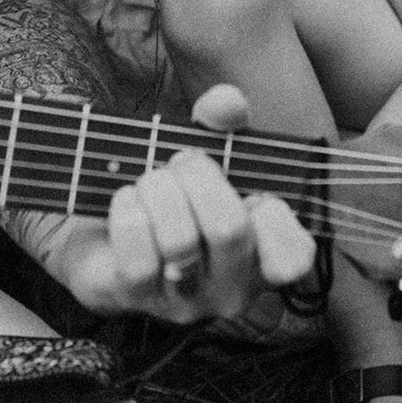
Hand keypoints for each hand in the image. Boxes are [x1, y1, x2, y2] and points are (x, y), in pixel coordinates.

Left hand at [42, 84, 315, 322]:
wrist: (107, 229)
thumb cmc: (177, 190)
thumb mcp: (209, 150)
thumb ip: (225, 120)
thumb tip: (226, 102)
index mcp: (264, 254)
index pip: (294, 257)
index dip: (275, 217)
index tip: (252, 193)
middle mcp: (231, 288)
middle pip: (228, 230)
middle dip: (198, 177)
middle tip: (182, 162)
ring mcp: (184, 299)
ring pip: (179, 242)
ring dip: (158, 190)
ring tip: (151, 180)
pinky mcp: (135, 299)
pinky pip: (137, 254)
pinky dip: (128, 212)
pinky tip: (127, 199)